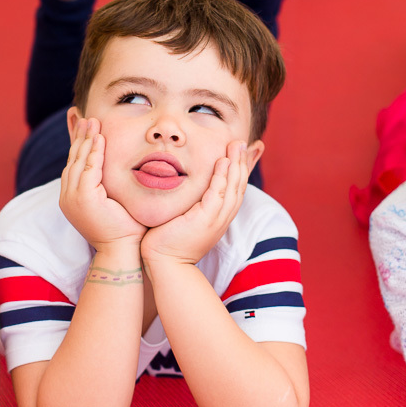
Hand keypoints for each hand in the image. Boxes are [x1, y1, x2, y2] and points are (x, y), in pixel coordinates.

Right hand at [58, 118, 145, 249]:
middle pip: (73, 159)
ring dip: (86, 139)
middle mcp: (68, 196)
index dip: (79, 144)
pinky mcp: (83, 198)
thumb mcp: (116, 202)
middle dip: (79, 136)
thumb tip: (123, 170)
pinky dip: (94, 152)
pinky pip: (88, 169)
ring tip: (93, 121)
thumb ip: (113, 185)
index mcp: (74, 197)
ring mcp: (73, 198)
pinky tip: (100, 138)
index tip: (85, 126)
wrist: (122, 251)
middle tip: (86, 117)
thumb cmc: (125, 230)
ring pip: (78, 161)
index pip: (75, 164)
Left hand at [141, 140, 248, 266]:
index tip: (237, 152)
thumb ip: (187, 204)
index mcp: (217, 218)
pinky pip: (218, 194)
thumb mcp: (182, 218)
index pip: (233, 190)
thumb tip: (183, 188)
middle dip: (241, 163)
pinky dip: (223, 177)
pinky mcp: (205, 220)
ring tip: (236, 146)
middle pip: (238, 187)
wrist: (163, 264)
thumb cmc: (167, 241)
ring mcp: (215, 220)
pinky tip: (224, 162)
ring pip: (232, 188)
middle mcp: (220, 219)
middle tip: (241, 143)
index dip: (238, 171)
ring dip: (236, 165)